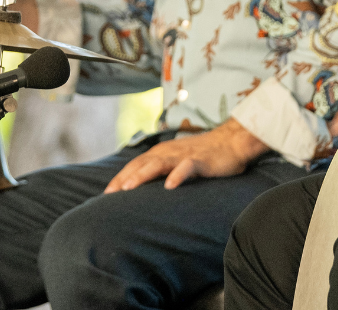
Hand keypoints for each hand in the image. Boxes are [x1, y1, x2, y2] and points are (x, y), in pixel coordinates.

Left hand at [104, 119, 267, 192]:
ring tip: (128, 188)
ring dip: (142, 175)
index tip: (105, 195)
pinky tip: (169, 186)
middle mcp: (168, 152)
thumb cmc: (202, 155)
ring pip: (158, 164)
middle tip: (109, 195)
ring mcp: (183, 156)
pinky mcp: (200, 161)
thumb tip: (144, 190)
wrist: (231, 142)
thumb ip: (162, 171)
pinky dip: (177, 175)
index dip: (119, 178)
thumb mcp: (177, 162)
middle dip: (123, 179)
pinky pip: (187, 167)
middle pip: (141, 164)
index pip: (134, 166)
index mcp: (161, 154)